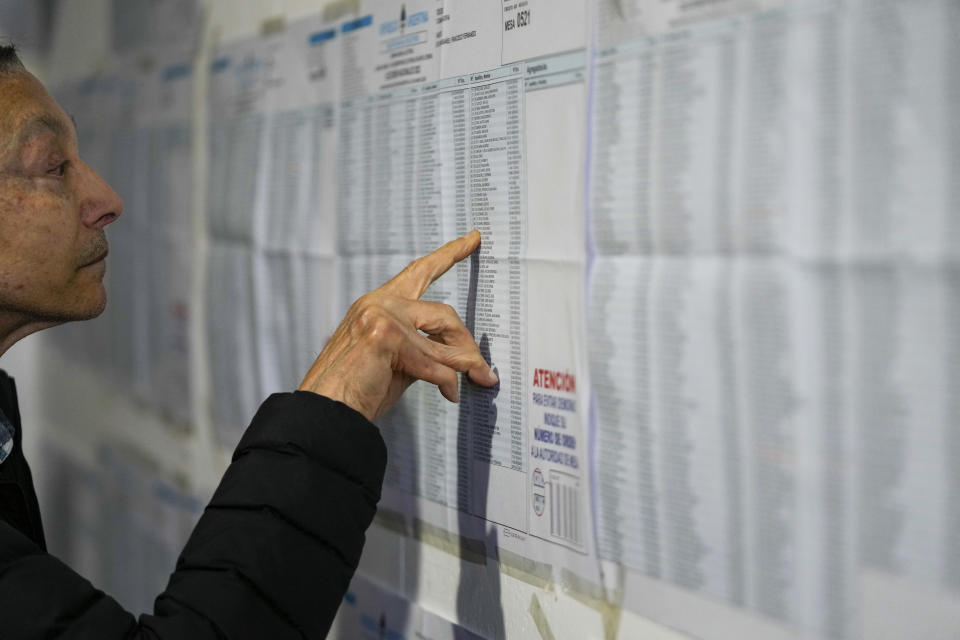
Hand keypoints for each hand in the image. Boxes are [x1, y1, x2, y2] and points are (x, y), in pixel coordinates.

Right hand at [299, 230, 498, 420]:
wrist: (325, 411)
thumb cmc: (353, 391)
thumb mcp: (397, 363)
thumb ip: (423, 349)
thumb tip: (462, 360)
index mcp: (376, 304)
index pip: (419, 272)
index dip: (449, 254)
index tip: (472, 239)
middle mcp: (377, 303)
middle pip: (443, 312)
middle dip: (466, 342)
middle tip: (481, 367)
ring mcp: (380, 317)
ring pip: (444, 338)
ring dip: (465, 364)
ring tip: (477, 379)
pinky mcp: (385, 338)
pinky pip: (435, 363)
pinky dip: (447, 382)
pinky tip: (449, 394)